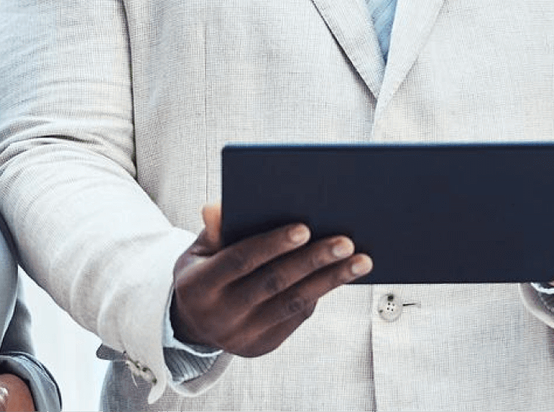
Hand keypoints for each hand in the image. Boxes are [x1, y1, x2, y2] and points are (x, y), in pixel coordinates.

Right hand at [170, 203, 371, 356]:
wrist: (193, 326)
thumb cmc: (202, 273)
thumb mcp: (197, 251)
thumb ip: (215, 229)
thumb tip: (224, 206)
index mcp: (198, 286)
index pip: (239, 261)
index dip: (271, 245)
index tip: (305, 228)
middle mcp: (220, 315)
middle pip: (273, 284)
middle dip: (312, 261)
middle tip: (345, 241)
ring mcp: (242, 336)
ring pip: (293, 304)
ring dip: (330, 280)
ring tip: (361, 261)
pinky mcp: (263, 346)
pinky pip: (297, 317)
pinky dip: (320, 293)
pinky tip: (342, 275)